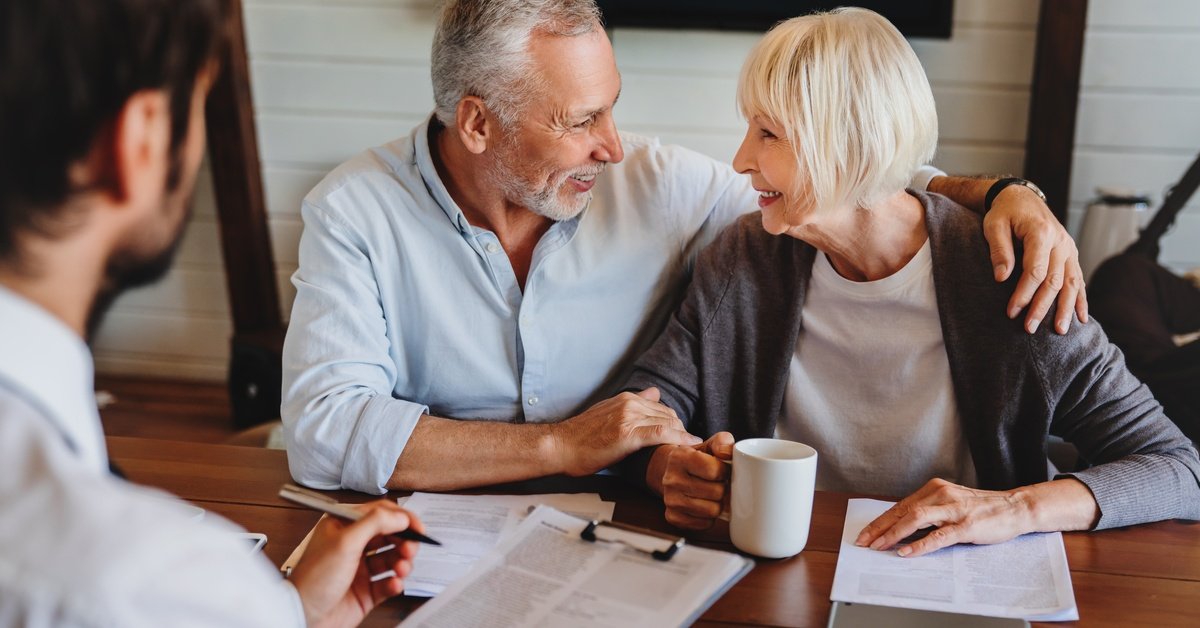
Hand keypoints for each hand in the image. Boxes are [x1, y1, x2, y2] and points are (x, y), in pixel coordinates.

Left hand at [290, 501, 423, 627]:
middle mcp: (352, 546)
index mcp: (344, 527)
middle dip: (404, 542)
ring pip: (392, 559)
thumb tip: (399, 515)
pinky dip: (395, 583)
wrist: (302, 617)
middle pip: (389, 536)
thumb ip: (375, 523)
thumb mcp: (344, 543)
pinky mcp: (365, 591)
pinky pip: (388, 583)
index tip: (417, 527)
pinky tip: (394, 584)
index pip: (379, 514)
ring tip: (402, 568)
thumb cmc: (312, 580)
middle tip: (411, 549)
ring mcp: (359, 569)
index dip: (401, 518)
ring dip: (402, 562)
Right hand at [552, 388, 701, 476]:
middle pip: (669, 415)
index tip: (684, 437)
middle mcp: (629, 404)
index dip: (675, 423)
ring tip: (696, 450)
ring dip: (685, 436)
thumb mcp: (607, 411)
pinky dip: (679, 439)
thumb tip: (654, 392)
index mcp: (625, 398)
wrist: (560, 447)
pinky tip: (690, 446)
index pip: (661, 407)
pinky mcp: (627, 435)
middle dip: (683, 431)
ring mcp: (628, 418)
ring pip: (668, 423)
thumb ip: (632, 403)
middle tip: (692, 446)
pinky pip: (661, 434)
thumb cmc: (581, 436)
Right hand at [649, 432, 733, 529]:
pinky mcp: (673, 517)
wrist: (672, 472)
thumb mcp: (709, 445)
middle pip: (716, 492)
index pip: (714, 470)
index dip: (725, 471)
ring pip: (712, 511)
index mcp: (679, 457)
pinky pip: (704, 524)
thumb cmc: (697, 459)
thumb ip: (723, 442)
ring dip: (718, 504)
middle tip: (718, 483)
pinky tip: (704, 505)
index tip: (722, 470)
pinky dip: (709, 517)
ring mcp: (670, 500)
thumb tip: (728, 453)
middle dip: (723, 488)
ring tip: (712, 494)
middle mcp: (671, 479)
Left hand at [853, 478, 1098, 557]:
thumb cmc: (981, 509)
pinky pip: (938, 536)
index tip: (865, 534)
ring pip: (915, 519)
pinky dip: (919, 544)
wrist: (1015, 507)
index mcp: (934, 489)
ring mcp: (953, 509)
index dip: (880, 521)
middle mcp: (940, 495)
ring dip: (893, 534)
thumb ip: (928, 512)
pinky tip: (906, 552)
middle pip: (902, 511)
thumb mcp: (950, 504)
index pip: (900, 506)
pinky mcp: (966, 525)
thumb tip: (901, 528)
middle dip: (879, 528)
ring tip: (879, 547)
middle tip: (864, 542)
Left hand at [983, 184, 1087, 333]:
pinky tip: (1081, 318)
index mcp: (1041, 232)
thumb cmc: (1004, 213)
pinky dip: (1080, 299)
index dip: (1024, 293)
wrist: (1021, 197)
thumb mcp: (994, 226)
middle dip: (1042, 307)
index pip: (1035, 270)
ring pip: (1071, 282)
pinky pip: (1078, 279)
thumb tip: (1001, 278)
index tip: (1012, 312)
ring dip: (1065, 308)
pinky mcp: (1070, 254)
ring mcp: (1068, 248)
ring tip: (1059, 331)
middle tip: (1029, 328)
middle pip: (1054, 280)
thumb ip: (999, 250)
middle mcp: (1060, 241)